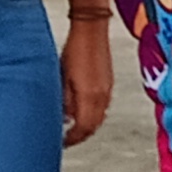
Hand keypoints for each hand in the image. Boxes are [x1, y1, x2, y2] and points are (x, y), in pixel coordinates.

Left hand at [60, 12, 111, 148]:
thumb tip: (63, 119)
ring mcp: (108, 89)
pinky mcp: (109, 82)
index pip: (84, 128)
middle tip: (67, 138)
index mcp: (90, 97)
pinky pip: (103, 106)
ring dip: (88, 125)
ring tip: (73, 126)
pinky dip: (93, 113)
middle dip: (81, 135)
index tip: (62, 142)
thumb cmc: (74, 49)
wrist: (92, 29)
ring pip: (100, 117)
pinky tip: (83, 109)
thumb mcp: (62, 77)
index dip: (73, 139)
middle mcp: (102, 96)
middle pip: (94, 126)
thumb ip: (64, 101)